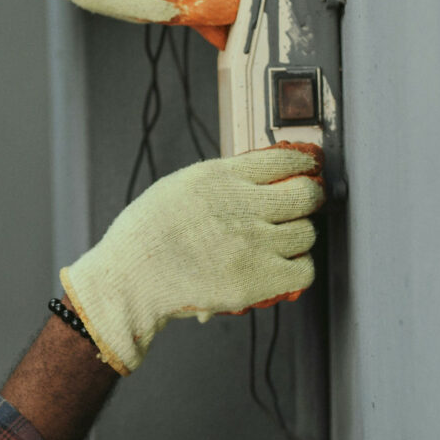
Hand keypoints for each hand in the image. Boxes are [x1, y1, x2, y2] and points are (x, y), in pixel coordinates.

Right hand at [60, 143, 324, 375]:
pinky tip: (283, 267)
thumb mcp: (180, 186)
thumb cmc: (146, 235)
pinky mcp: (258, 280)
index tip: (308, 167)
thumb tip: (259, 177)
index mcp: (221, 177)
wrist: (131, 278)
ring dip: (299, 236)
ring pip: (307, 233)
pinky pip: (304, 270)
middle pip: (305, 195)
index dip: (303, 163)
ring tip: (282, 241)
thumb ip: (221, 181)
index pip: (284, 159)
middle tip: (304, 204)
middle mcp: (243, 206)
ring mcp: (254, 244)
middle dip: (309, 198)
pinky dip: (298, 269)